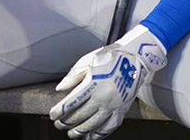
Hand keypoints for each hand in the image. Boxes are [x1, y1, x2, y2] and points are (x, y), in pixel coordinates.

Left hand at [49, 25, 165, 138]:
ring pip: (93, 124)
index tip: (53, 115)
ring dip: (80, 131)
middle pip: (80, 115)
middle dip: (67, 122)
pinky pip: (109, 127)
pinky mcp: (122, 110)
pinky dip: (99, 134)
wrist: (136, 58)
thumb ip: (73, 76)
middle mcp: (102, 97)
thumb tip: (60, 89)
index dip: (60, 111)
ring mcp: (113, 105)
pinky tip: (91, 136)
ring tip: (72, 134)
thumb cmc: (110, 57)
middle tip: (59, 125)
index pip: (71, 102)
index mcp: (92, 83)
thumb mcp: (88, 60)